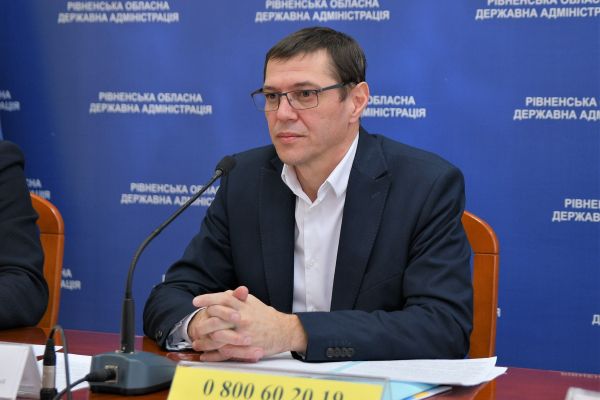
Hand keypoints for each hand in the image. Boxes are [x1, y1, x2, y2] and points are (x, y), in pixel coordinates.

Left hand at [190, 286, 306, 361]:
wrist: (284, 331)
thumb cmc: (267, 317)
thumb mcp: (253, 303)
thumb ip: (238, 298)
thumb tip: (224, 294)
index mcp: (244, 306)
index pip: (222, 299)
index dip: (207, 299)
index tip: (196, 301)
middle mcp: (242, 318)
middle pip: (217, 318)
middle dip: (203, 322)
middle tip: (194, 326)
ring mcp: (243, 334)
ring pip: (218, 337)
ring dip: (205, 340)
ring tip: (196, 342)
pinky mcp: (245, 348)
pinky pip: (226, 352)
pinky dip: (213, 355)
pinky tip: (205, 355)